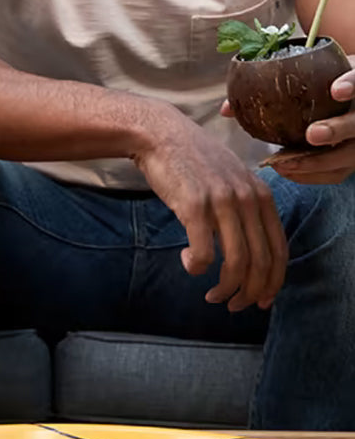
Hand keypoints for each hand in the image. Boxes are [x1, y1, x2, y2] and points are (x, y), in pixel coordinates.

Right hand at [133, 107, 286, 311]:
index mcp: (260, 194)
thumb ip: (245, 206)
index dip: (272, 282)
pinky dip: (198, 268)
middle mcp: (247, 199)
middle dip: (250, 293)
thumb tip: (248, 245)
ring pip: (236, 263)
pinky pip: (204, 253)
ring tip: (212, 295)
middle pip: (260, 262)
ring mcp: (221, 202)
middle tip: (234, 305)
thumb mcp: (231, 178)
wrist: (159, 134)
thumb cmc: (191, 158)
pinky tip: (188, 264)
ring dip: (225, 288)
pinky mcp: (194, 207)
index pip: (279, 250)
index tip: (260, 299)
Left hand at [261, 62, 354, 183]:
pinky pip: (339, 172)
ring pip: (351, 155)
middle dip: (338, 129)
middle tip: (313, 134)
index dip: (351, 84)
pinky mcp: (353, 159)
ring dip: (320, 161)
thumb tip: (225, 109)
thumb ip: (264, 87)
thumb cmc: (313, 85)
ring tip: (287, 163)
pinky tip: (286, 171)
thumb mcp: (299, 76)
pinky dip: (313, 174)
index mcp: (353, 81)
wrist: (336, 95)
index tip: (336, 91)